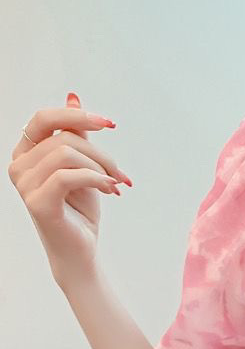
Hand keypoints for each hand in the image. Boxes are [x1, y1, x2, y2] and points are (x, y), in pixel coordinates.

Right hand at [6, 92, 131, 289]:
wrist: (81, 250)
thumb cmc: (80, 210)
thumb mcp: (83, 166)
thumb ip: (76, 135)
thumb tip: (73, 97)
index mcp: (26, 153)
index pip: (45, 119)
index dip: (77, 116)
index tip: (110, 124)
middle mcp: (19, 165)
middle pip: (64, 138)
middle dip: (101, 154)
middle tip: (120, 175)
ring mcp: (24, 184)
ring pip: (67, 154)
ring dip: (101, 168)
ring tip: (115, 186)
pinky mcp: (37, 202)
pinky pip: (67, 175)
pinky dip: (95, 179)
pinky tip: (110, 191)